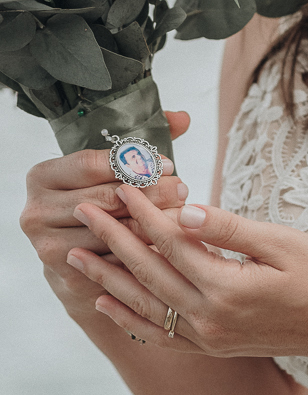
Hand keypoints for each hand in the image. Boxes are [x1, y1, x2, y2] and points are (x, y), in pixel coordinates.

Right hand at [20, 111, 190, 314]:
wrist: (80, 261)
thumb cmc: (99, 203)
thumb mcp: (111, 170)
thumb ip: (143, 144)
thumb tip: (182, 118)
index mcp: (43, 177)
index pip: (90, 164)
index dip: (133, 163)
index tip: (167, 165)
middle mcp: (37, 211)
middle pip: (104, 198)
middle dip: (150, 193)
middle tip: (181, 188)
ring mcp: (48, 247)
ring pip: (113, 231)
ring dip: (153, 223)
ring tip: (182, 213)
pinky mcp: (66, 276)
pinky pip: (114, 261)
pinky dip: (145, 250)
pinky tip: (168, 241)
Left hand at [66, 185, 307, 362]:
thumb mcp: (281, 242)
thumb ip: (229, 229)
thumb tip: (185, 210)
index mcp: (226, 286)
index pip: (172, 242)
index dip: (145, 211)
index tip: (121, 186)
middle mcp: (209, 317)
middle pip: (149, 271)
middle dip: (112, 238)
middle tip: (83, 210)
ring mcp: (206, 336)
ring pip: (144, 304)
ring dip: (107, 278)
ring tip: (74, 257)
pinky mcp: (209, 345)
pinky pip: (158, 333)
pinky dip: (128, 317)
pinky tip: (106, 302)